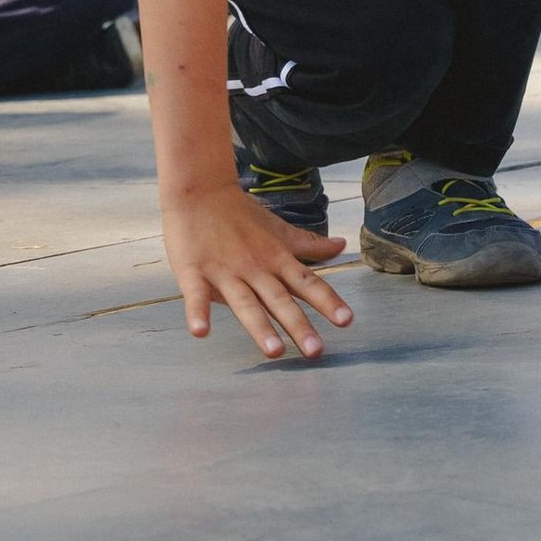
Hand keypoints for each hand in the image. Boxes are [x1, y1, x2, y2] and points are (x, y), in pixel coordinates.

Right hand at [163, 186, 352, 363]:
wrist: (200, 190)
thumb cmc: (241, 214)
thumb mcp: (278, 230)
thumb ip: (309, 244)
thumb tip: (342, 245)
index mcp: (275, 259)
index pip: (306, 282)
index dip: (327, 301)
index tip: (347, 320)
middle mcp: (254, 268)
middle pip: (279, 300)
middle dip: (298, 325)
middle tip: (316, 351)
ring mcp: (224, 271)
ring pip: (245, 303)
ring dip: (259, 327)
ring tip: (274, 351)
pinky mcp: (194, 271)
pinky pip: (196, 295)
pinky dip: (197, 312)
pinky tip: (200, 332)